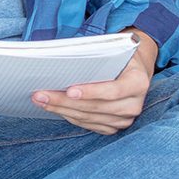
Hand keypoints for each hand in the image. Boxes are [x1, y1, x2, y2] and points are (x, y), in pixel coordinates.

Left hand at [33, 33, 156, 133]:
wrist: (132, 70)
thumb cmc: (117, 57)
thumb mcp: (113, 51)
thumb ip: (94, 59)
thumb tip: (60, 63)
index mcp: (138, 82)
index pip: (113, 90)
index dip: (91, 92)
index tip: (69, 90)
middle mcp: (134, 104)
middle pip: (95, 107)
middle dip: (64, 101)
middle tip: (40, 94)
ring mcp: (125, 119)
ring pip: (89, 118)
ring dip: (61, 109)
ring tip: (40, 100)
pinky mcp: (114, 127)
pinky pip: (89, 125)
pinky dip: (69, 116)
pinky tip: (54, 108)